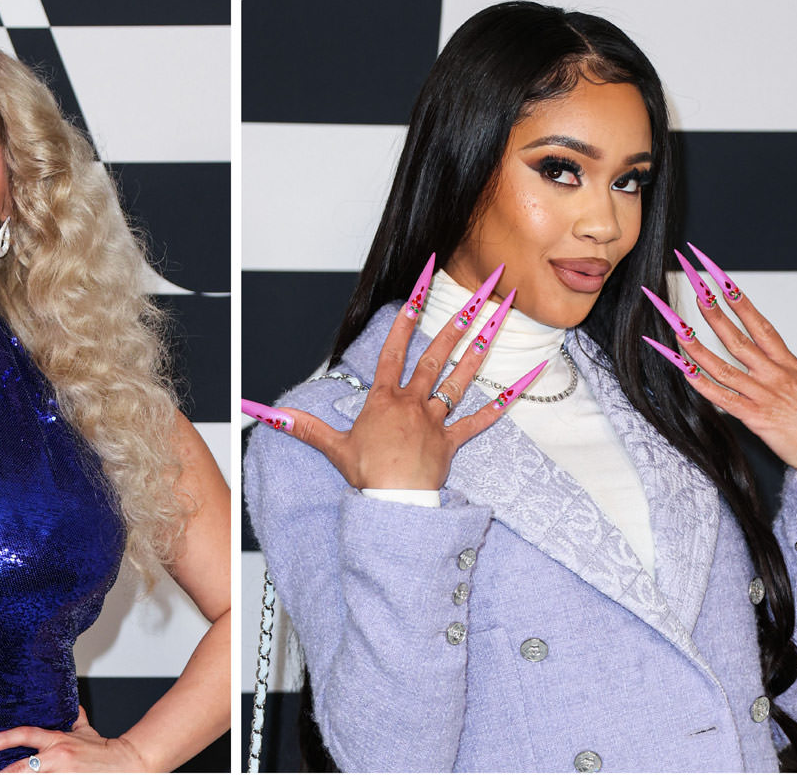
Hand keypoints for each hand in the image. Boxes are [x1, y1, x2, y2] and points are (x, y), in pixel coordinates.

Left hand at [0, 707, 149, 772]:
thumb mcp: (86, 731)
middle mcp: (57, 758)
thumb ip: (75, 720)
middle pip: (22, 767)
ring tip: (3, 779)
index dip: (4, 738)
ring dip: (18, 779)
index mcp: (58, 741)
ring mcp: (61, 774)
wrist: (125, 763)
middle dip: (3, 774)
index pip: (26, 735)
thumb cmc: (105, 750)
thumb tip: (71, 707)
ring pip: (31, 778)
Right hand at [243, 259, 545, 490]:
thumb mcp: (331, 447)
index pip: (394, 350)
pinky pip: (482, 418)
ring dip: (481, 347)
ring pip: (461, 378)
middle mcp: (412, 403)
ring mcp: (435, 420)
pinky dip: (504, 401)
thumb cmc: (366, 477)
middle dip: (456, 320)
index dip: (406, 319)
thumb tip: (271, 414)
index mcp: (383, 400)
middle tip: (478, 292)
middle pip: (436, 355)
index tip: (419, 290)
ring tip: (499, 319)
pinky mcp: (452, 442)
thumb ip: (304, 427)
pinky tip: (525, 381)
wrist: (394, 504)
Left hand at [653, 245, 796, 474]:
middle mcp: (774, 375)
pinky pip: (722, 397)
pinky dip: (700, 383)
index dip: (741, 302)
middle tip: (695, 291)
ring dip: (697, 346)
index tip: (723, 282)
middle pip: (739, 338)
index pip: (761, 325)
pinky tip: (682, 370)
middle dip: (715, 313)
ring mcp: (763, 395)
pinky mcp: (755, 417)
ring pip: (724, 365)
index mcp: (789, 364)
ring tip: (677, 327)